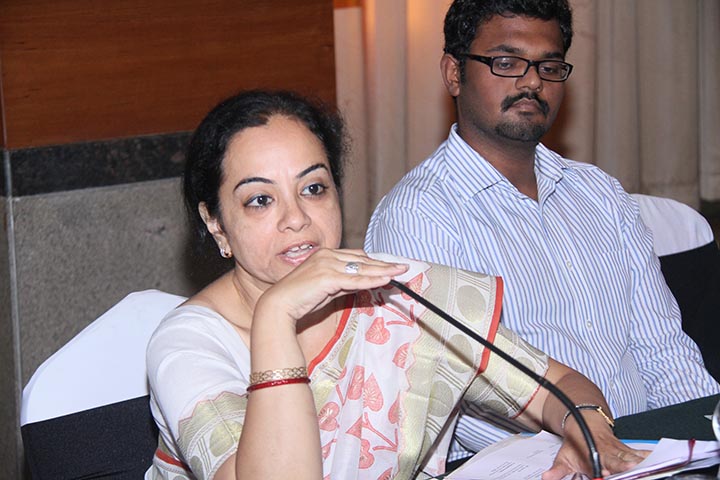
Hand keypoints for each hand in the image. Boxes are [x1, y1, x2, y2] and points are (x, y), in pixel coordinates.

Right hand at [257, 249, 408, 323]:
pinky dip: (372, 280)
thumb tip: (360, 284)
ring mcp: (327, 265)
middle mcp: (327, 255)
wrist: (279, 306)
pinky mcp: (328, 278)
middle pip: (362, 259)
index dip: (375, 262)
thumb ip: (342, 284)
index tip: (390, 266)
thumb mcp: (325, 289)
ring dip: (383, 271)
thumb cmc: (299, 299)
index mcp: (325, 255)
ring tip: (400, 273)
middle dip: (384, 264)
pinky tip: (385, 280)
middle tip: (402, 267)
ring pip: (362, 268)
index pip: (356, 257)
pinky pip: (355, 280)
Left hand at [542, 421, 648, 479]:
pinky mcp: (628, 450)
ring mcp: (619, 450)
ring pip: (632, 455)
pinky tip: (660, 459)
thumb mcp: (564, 457)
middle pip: (619, 459)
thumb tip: (546, 477)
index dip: (605, 468)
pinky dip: (650, 456)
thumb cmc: (576, 444)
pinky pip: (641, 453)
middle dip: (626, 464)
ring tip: (653, 465)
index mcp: (593, 456)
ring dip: (641, 461)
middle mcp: (608, 452)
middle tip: (633, 467)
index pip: (600, 463)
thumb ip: (558, 470)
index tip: (610, 471)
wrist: (584, 422)